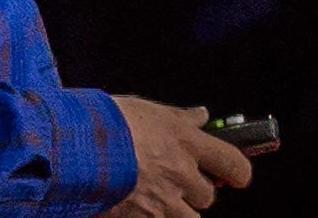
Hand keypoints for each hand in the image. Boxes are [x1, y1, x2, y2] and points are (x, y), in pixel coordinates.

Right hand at [103, 97, 252, 216]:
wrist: (78, 150)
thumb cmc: (111, 123)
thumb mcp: (150, 111)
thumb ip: (180, 118)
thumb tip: (202, 116)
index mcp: (186, 142)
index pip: (231, 162)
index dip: (239, 172)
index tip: (239, 176)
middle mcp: (180, 174)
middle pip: (208, 196)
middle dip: (196, 191)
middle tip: (178, 181)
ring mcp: (162, 202)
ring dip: (178, 210)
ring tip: (158, 197)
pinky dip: (152, 216)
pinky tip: (137, 206)